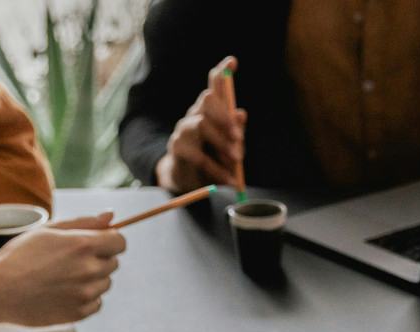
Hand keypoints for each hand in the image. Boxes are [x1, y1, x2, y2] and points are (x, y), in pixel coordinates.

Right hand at [0, 213, 125, 326]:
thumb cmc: (20, 256)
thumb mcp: (49, 231)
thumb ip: (84, 223)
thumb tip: (111, 216)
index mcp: (82, 245)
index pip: (119, 242)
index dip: (109, 241)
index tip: (97, 244)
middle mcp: (88, 270)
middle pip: (113, 263)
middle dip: (97, 259)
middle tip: (69, 261)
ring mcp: (85, 293)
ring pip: (105, 283)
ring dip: (92, 280)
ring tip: (63, 278)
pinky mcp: (79, 313)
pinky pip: (96, 303)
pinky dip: (85, 298)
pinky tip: (63, 292)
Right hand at [153, 56, 245, 193]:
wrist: (188, 180)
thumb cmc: (212, 158)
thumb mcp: (229, 145)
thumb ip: (235, 130)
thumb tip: (241, 112)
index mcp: (209, 111)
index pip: (213, 86)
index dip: (221, 72)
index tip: (232, 61)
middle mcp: (194, 114)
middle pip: (206, 100)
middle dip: (224, 115)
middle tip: (239, 137)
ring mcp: (183, 130)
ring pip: (201, 125)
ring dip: (222, 142)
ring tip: (237, 160)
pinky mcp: (177, 149)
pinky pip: (198, 156)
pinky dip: (217, 170)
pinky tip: (229, 180)